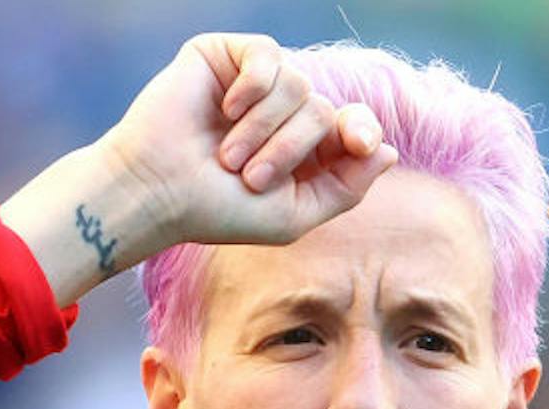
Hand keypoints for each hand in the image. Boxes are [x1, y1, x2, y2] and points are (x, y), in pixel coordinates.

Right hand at [101, 33, 398, 251]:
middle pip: (324, 111)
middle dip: (293, 148)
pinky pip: (267, 55)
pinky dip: (253, 87)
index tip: (359, 143)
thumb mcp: (295, 214)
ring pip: (299, 85)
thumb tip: (389, 151)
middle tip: (250, 177)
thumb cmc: (218, 211)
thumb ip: (346, 187)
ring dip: (265, 129)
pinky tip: (226, 109)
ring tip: (228, 156)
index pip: (353, 125)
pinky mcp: (224, 56)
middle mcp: (282, 111)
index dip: (362, 130)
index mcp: (303, 148)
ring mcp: (254, 82)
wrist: (158, 192)